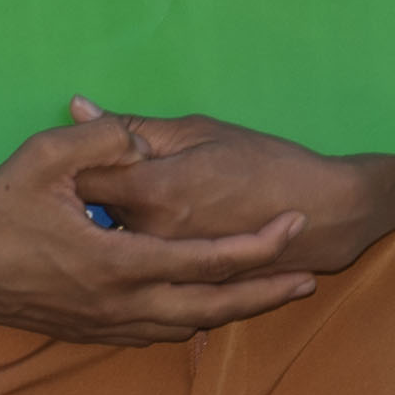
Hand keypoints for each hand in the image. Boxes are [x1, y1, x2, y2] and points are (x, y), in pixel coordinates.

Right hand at [0, 110, 316, 345]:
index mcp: (115, 261)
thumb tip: (141, 131)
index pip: (203, 260)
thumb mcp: (45, 157)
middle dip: (260, 295)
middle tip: (306, 279)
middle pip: (206, 307)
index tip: (292, 225)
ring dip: (226, 311)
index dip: (254, 245)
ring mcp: (97, 322)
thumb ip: (104, 138)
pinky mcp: (82, 328)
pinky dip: (185, 319)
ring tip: (268, 294)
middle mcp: (113, 302)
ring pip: (179, 326)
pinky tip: (203, 308)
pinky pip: (148, 331)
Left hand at [72, 106, 392, 276]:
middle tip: (129, 177)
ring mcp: (160, 270)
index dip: (85, 162)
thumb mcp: (199, 131)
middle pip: (90, 216)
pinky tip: (158, 235)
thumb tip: (76, 106)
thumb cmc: (262, 163)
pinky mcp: (173, 288)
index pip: (82, 178)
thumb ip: (133, 124)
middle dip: (96, 195)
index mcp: (153, 192)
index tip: (101, 155)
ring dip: (115, 225)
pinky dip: (134, 251)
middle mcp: (148, 237)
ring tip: (148, 207)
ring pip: (109, 246)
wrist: (318, 215)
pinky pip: (133, 269)